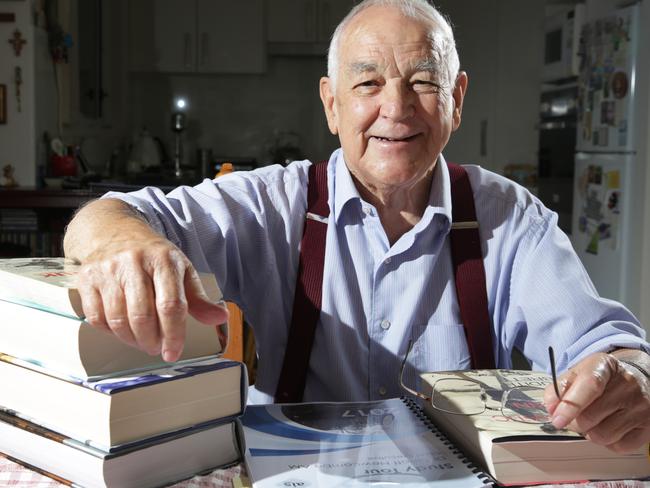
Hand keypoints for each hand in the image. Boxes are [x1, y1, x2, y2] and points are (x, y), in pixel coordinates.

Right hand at [76, 236, 227, 362]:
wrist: (115, 231)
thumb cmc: (154, 256)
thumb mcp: (182, 270)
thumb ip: (199, 298)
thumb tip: (220, 318)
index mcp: (164, 259)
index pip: (171, 305)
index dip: (173, 334)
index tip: (173, 353)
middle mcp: (134, 262)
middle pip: (142, 316)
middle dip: (151, 341)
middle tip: (156, 348)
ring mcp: (108, 269)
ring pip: (118, 319)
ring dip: (131, 340)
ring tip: (142, 341)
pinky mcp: (86, 278)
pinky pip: (96, 317)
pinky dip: (110, 332)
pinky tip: (122, 330)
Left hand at [544, 351, 649, 452]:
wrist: (636, 378)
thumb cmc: (600, 378)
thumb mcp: (577, 373)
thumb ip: (558, 388)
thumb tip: (551, 409)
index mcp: (604, 366)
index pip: (589, 385)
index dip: (570, 405)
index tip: (557, 420)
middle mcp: (627, 384)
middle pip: (590, 417)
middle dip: (574, 422)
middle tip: (574, 417)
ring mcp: (641, 406)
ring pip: (602, 436)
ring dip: (590, 433)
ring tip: (593, 421)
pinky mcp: (648, 426)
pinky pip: (619, 446)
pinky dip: (608, 442)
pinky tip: (608, 427)